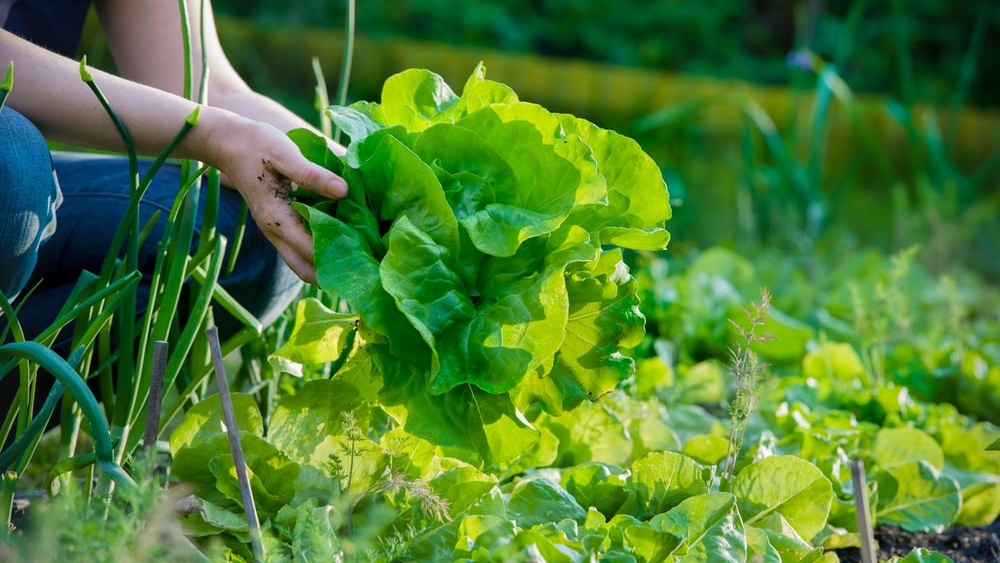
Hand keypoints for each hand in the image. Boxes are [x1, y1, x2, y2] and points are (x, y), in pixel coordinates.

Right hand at [206, 114, 347, 283]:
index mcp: (276, 218)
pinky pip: (299, 248)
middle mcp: (274, 232)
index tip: (364, 256)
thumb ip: (312, 175)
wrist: (228, 143)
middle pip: (305, 269)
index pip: (310, 251)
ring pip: (301, 262)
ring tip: (356, 257)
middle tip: (362, 267)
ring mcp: (275, 231)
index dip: (336, 257)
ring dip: (325, 265)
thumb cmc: (256, 146)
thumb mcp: (285, 154)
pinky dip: (318, 251)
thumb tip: (344, 191)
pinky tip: (341, 239)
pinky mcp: (279, 225)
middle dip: (331, 274)